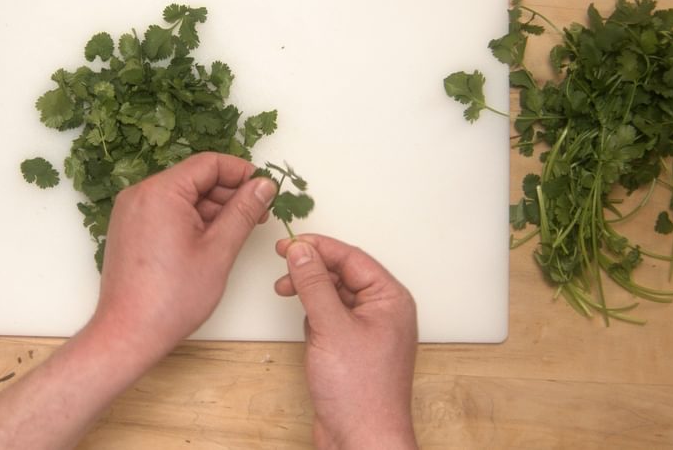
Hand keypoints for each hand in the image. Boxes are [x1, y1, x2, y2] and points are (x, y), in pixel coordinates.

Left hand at [92, 151, 277, 361]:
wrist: (129, 333)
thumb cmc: (170, 298)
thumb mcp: (219, 250)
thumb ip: (244, 211)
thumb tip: (263, 185)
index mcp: (160, 192)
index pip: (209, 163)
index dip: (241, 173)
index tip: (264, 190)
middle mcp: (140, 194)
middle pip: (194, 177)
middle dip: (228, 192)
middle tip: (257, 215)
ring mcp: (131, 211)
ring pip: (182, 195)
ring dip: (212, 207)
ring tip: (237, 231)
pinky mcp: (130, 228)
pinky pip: (166, 210)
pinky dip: (191, 218)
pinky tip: (211, 240)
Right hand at [275, 235, 418, 449]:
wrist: (362, 441)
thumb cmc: (360, 392)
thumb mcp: (330, 327)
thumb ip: (313, 284)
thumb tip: (301, 250)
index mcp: (390, 299)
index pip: (352, 258)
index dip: (319, 247)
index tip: (288, 243)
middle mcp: (384, 312)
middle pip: (343, 273)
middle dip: (311, 268)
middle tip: (282, 264)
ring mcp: (369, 332)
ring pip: (335, 295)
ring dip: (310, 291)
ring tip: (285, 292)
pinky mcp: (354, 350)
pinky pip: (332, 318)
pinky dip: (314, 315)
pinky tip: (305, 325)